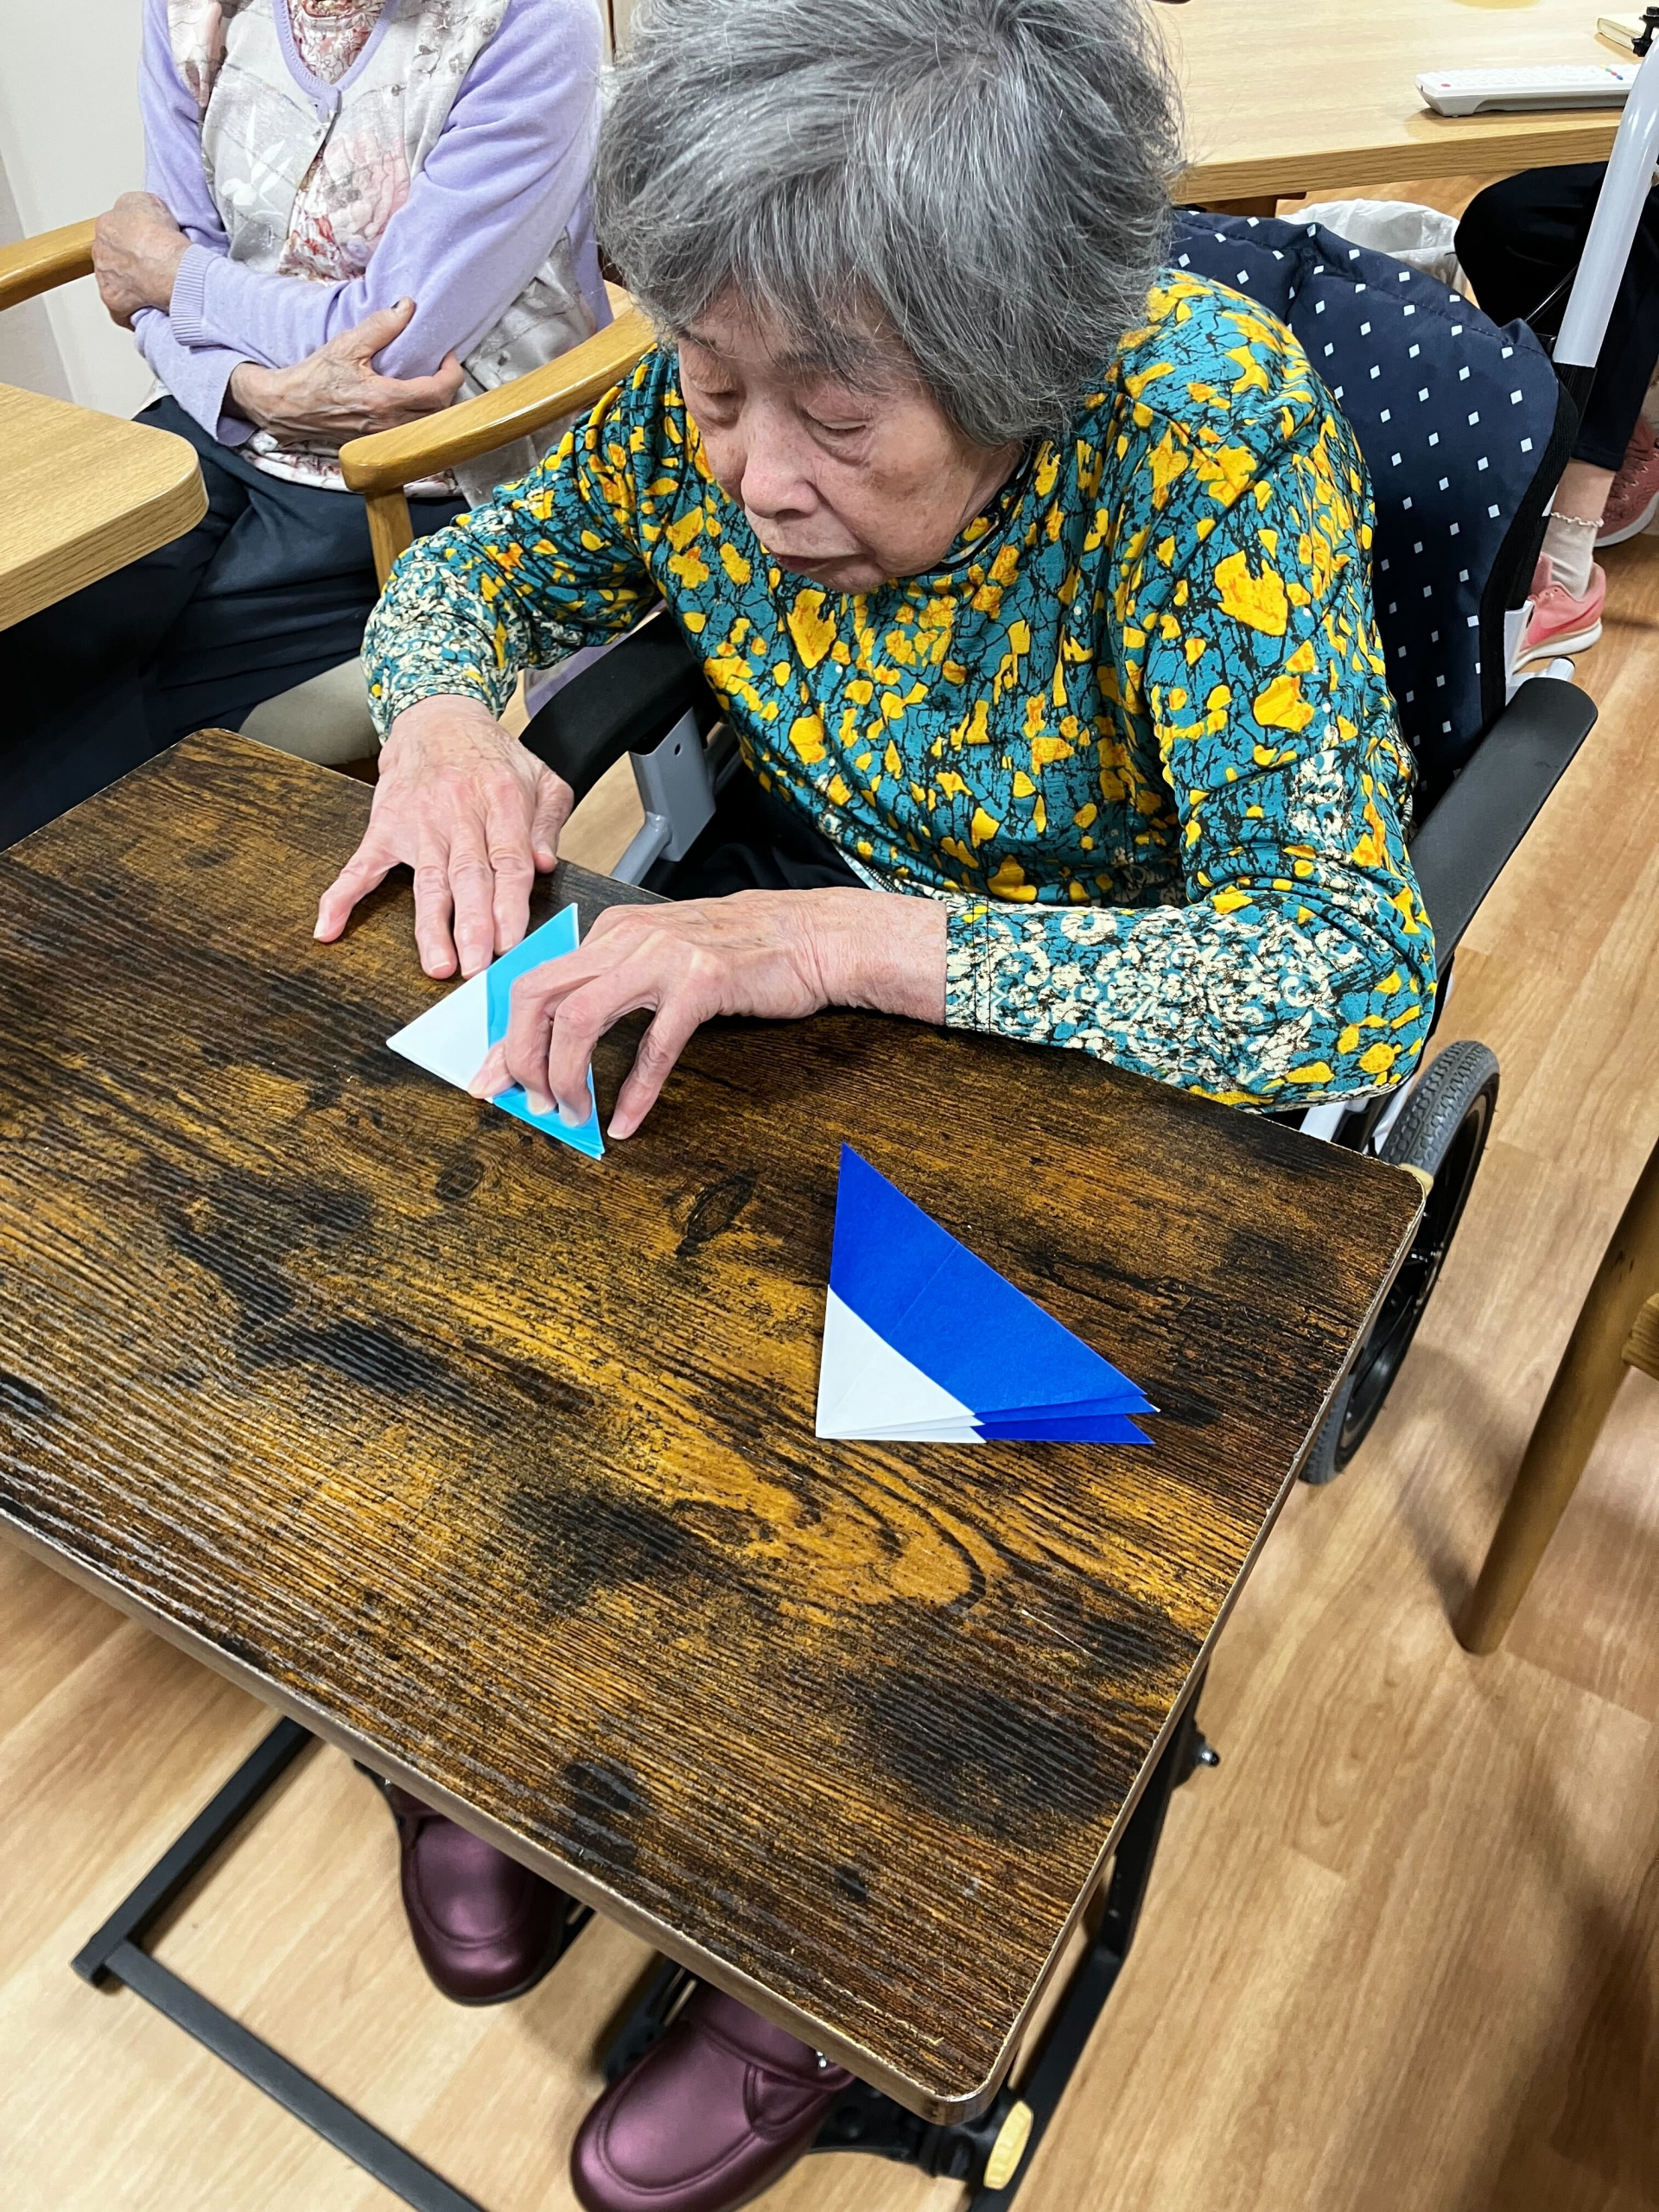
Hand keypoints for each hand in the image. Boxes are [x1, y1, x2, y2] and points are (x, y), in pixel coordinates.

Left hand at [93, 192, 189, 327]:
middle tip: (150, 267)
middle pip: (111, 257)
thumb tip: (137, 215)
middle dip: (127, 262)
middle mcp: (99, 250)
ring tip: (152, 287)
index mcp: (106, 225)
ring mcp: (104, 278)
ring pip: (115, 282)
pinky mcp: (114, 302)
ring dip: (130, 286)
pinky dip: (134, 311)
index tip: (145, 245)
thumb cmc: (162, 238)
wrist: (169, 268)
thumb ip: (134, 207)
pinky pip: (122, 310)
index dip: (132, 239)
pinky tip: (149, 308)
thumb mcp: (147, 202)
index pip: (114, 231)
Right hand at [229, 300, 462, 441]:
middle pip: (441, 413)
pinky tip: (416, 402)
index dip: (451, 373)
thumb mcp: (347, 345)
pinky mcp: (379, 444)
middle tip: (442, 367)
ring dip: (438, 406)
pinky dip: (423, 419)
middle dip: (448, 389)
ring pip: (429, 427)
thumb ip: (381, 326)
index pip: (438, 392)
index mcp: (385, 400)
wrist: (290, 407)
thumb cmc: (315, 377)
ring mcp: (386, 439)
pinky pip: (414, 435)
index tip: (447, 357)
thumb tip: (407, 307)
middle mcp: (390, 425)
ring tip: (431, 382)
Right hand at [315, 696, 572, 976]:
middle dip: (473, 924)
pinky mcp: (385, 827)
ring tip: (439, 964)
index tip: (512, 941)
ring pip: (427, 881)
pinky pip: (361, 865)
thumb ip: (549, 821)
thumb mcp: (540, 776)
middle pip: (468, 876)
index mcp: (501, 801)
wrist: (437, 717)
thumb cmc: (492, 756)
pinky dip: (342, 897)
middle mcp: (458, 813)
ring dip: (430, 926)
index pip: (508, 861)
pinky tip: (329, 927)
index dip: (509, 904)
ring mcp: (419, 823)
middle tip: (478, 966)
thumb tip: (545, 864)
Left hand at [467, 888, 947, 1139]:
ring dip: (565, 1074)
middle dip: (521, 1057)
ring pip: (580, 1017)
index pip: (535, 981)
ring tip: (571, 1113)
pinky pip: (653, 1046)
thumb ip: (617, 981)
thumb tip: (568, 1037)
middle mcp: (628, 938)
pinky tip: (627, 1122)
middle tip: (529, 1103)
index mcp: (611, 931)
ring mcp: (663, 958)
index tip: (491, 1080)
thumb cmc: (741, 953)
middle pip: (539, 996)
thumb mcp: (664, 953)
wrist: (811, 935)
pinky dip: (634, 1091)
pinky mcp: (702, 984)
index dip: (505, 1037)